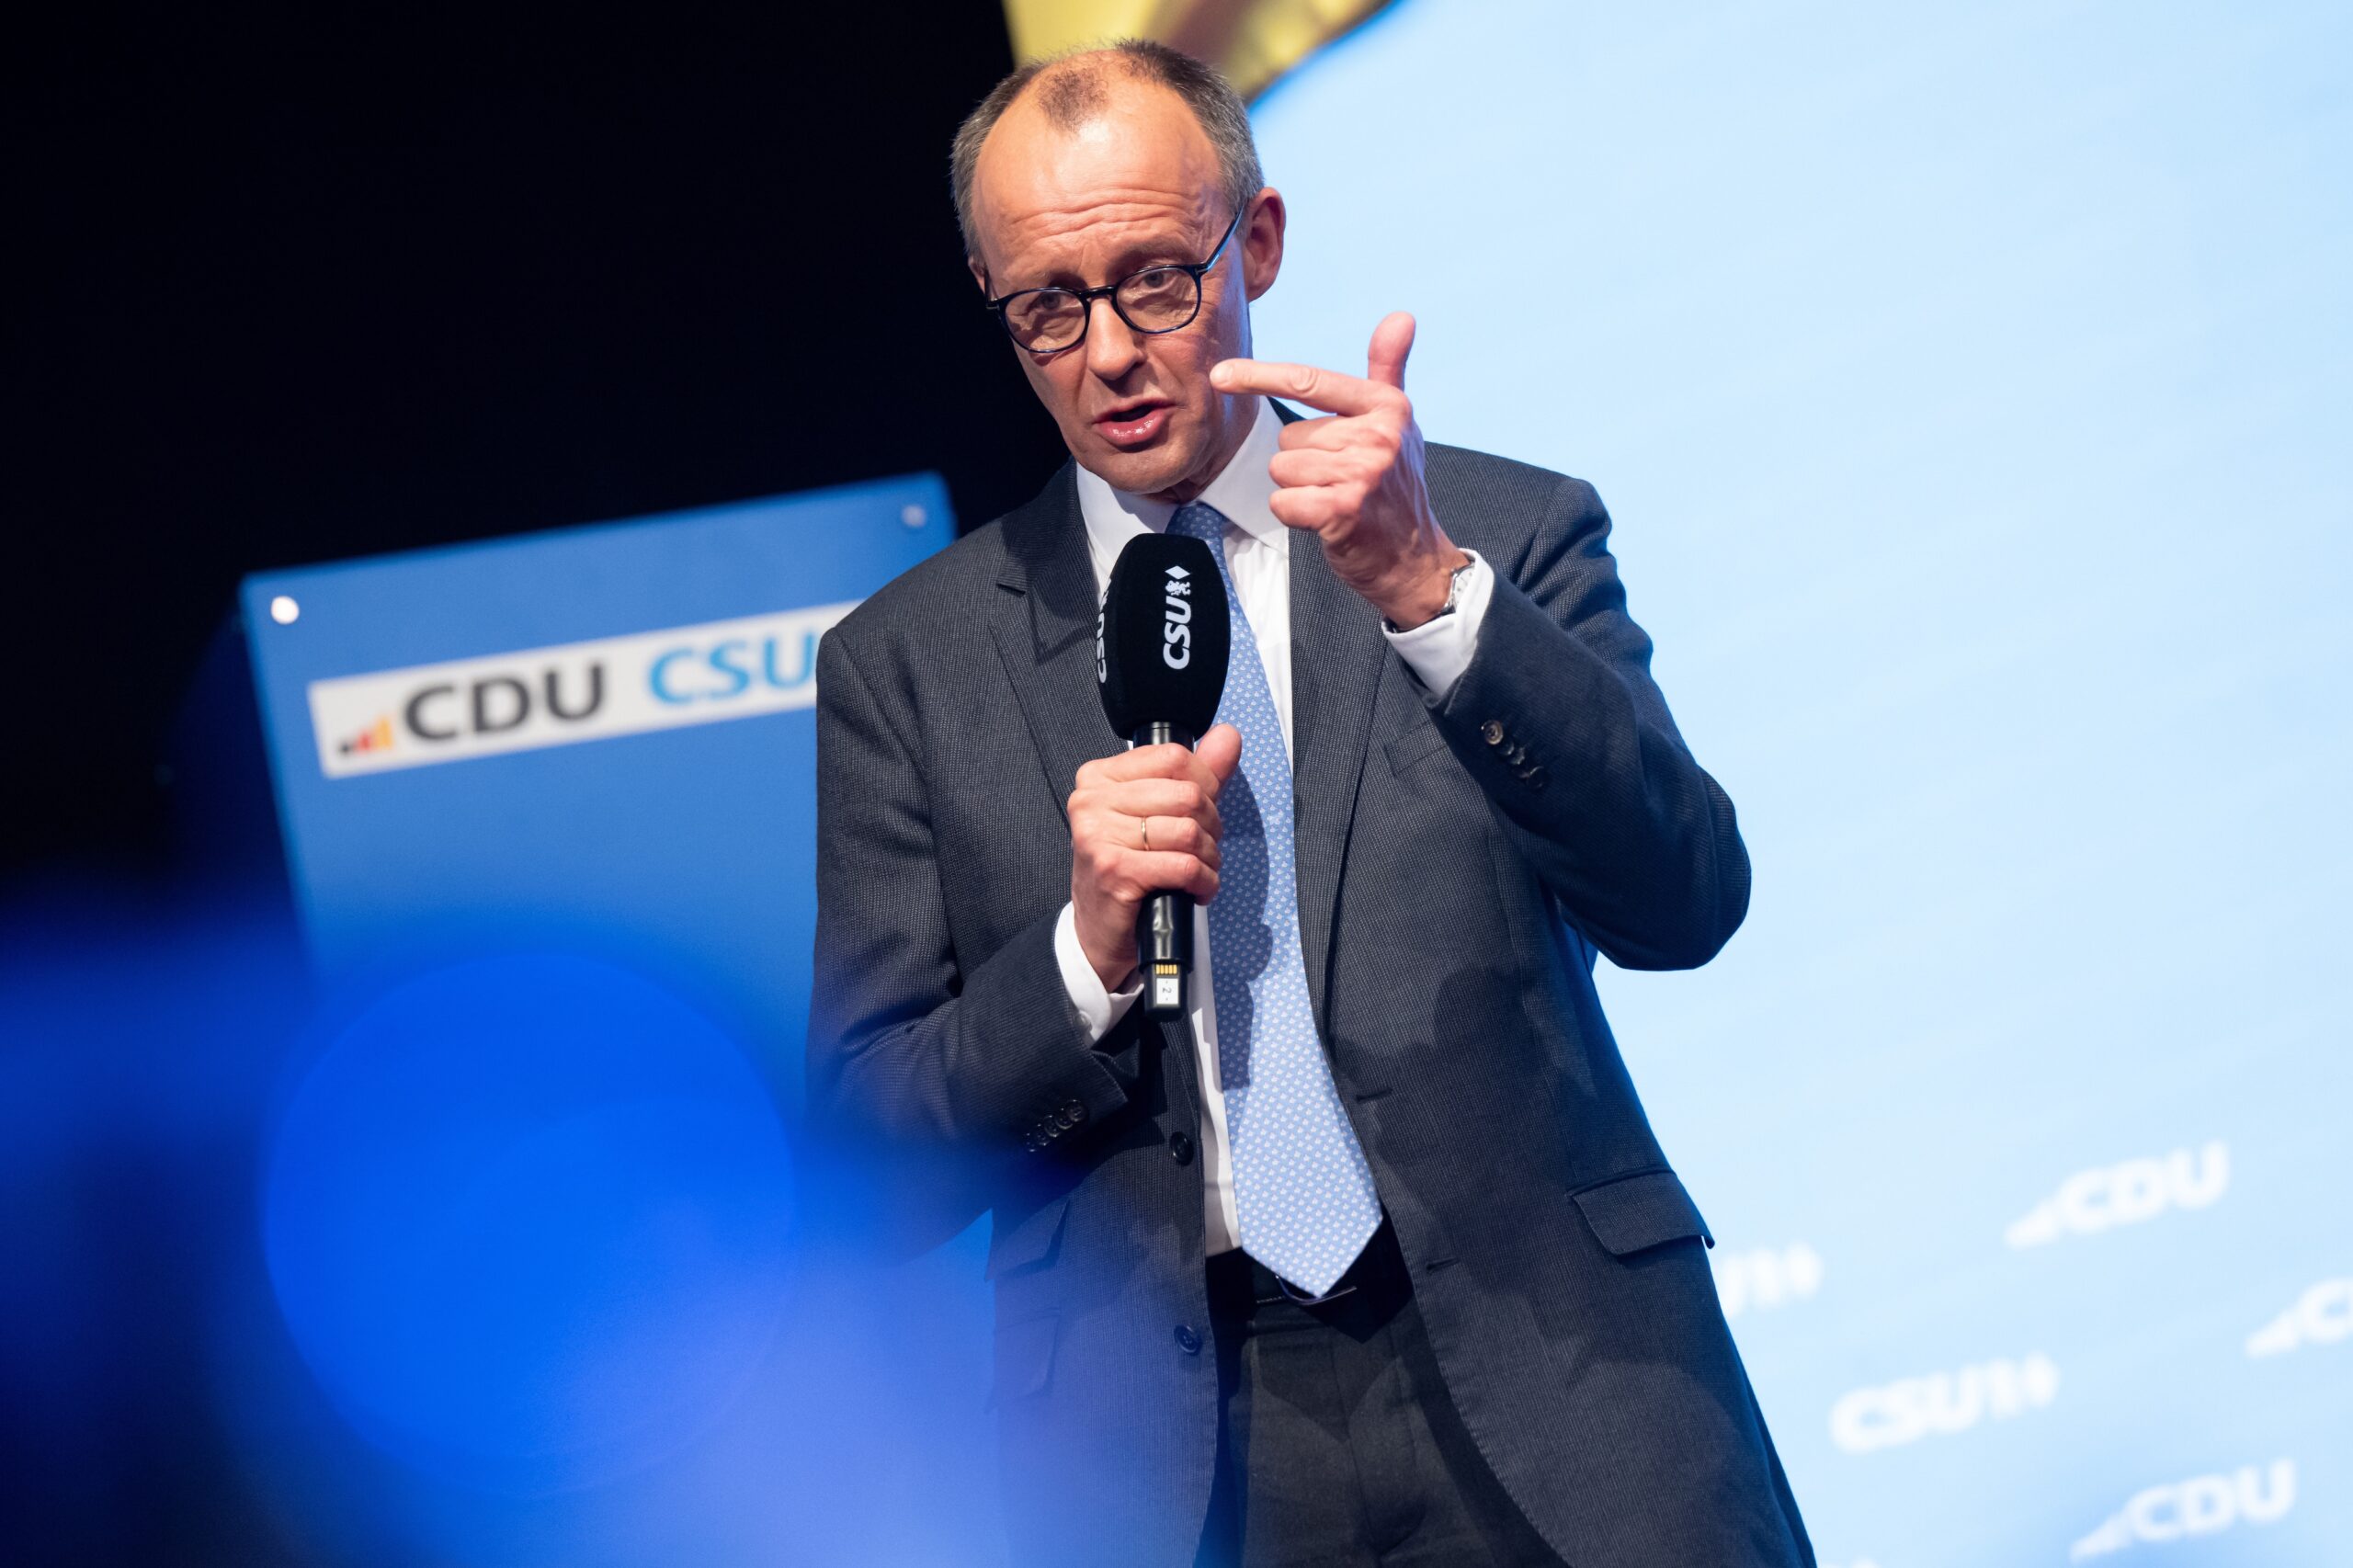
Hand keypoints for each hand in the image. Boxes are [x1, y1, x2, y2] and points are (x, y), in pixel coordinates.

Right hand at [1068, 725, 1242, 991]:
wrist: (1099, 929)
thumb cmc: (1129, 868)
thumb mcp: (1159, 813)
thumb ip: (1197, 774)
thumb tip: (1229, 735)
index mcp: (1100, 776)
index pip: (1174, 758)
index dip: (1205, 785)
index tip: (1201, 812)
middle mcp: (1092, 800)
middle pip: (1186, 794)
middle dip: (1210, 826)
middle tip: (1201, 847)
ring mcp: (1099, 835)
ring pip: (1189, 831)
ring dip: (1208, 857)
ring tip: (1199, 870)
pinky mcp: (1114, 870)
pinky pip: (1184, 865)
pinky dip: (1203, 881)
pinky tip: (1196, 889)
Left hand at [1210, 312, 1467, 627]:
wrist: (1413, 557)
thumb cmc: (1395, 485)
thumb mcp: (1397, 422)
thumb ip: (1388, 369)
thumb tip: (1401, 315)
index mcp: (1385, 406)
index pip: (1309, 381)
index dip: (1259, 376)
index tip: (1219, 375)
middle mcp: (1378, 435)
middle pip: (1288, 436)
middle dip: (1303, 462)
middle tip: (1339, 480)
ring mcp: (1362, 473)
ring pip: (1282, 468)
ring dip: (1298, 489)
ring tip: (1334, 498)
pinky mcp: (1344, 510)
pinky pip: (1283, 501)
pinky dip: (1294, 514)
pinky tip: (1324, 520)